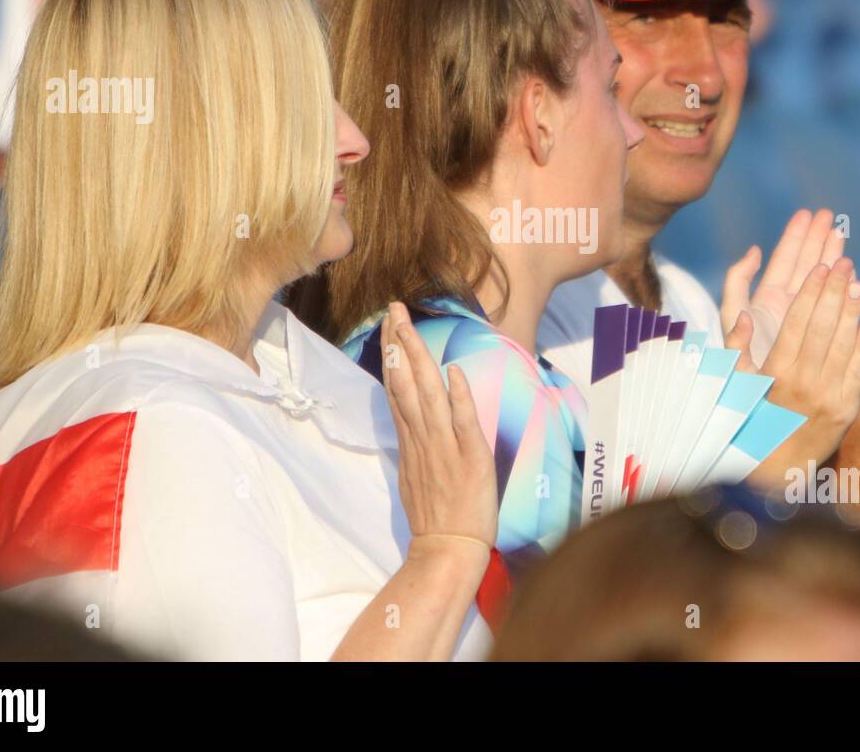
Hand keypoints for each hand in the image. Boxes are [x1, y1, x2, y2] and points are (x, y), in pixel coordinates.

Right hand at [380, 302, 496, 550]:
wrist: (446, 550)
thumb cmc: (436, 516)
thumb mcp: (416, 474)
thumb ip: (416, 443)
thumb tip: (415, 417)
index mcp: (411, 442)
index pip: (397, 390)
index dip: (393, 356)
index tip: (389, 327)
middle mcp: (422, 439)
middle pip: (406, 384)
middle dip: (400, 344)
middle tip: (394, 309)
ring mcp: (444, 447)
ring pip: (427, 396)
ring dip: (419, 359)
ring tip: (410, 327)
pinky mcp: (470, 458)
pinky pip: (463, 422)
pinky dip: (458, 396)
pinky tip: (453, 371)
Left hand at [721, 208, 845, 363]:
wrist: (760, 410)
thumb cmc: (741, 369)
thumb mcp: (731, 320)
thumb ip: (737, 288)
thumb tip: (753, 252)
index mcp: (764, 301)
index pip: (784, 261)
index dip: (795, 237)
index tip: (806, 215)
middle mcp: (784, 308)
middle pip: (804, 265)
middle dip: (816, 239)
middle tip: (829, 215)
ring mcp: (803, 321)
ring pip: (820, 282)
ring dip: (830, 257)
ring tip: (840, 232)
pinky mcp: (821, 339)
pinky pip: (834, 308)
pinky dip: (843, 289)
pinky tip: (852, 274)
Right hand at [747, 257, 859, 480]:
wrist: (776, 471)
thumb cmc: (750, 423)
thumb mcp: (735, 388)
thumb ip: (738, 350)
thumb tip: (745, 316)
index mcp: (776, 373)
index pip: (797, 322)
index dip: (810, 292)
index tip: (820, 267)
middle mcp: (804, 382)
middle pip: (823, 326)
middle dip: (834, 290)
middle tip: (843, 263)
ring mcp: (828, 396)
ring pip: (844, 344)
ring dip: (852, 310)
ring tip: (857, 283)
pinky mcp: (847, 410)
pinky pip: (858, 372)